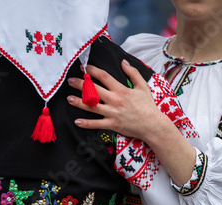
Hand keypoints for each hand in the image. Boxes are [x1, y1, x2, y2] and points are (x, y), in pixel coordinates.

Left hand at [67, 59, 196, 185]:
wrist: (153, 125)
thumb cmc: (148, 106)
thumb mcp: (143, 86)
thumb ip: (133, 73)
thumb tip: (123, 62)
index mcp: (121, 90)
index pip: (104, 77)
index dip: (93, 71)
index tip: (84, 67)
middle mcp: (115, 100)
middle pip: (94, 90)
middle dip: (81, 84)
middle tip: (70, 80)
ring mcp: (112, 113)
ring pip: (92, 106)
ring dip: (79, 102)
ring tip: (68, 98)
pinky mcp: (112, 125)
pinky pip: (97, 124)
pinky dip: (86, 123)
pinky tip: (77, 121)